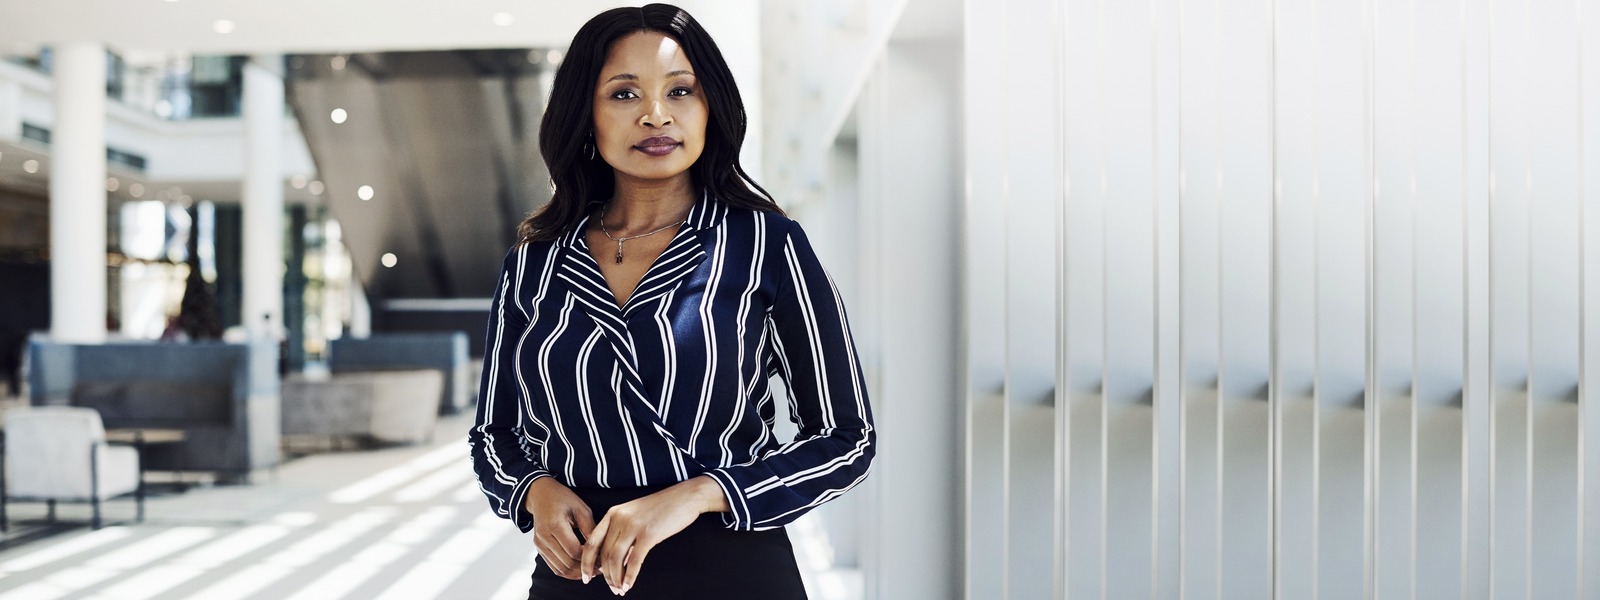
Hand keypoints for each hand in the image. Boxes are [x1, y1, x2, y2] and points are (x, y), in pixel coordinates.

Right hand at [525, 477, 596, 580]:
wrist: (541, 495)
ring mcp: (539, 544)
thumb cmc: (563, 499)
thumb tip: (601, 549)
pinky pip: (554, 567)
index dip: (590, 558)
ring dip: (577, 573)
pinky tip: (580, 569)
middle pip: (567, 563)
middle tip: (601, 568)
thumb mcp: (581, 508)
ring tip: (592, 570)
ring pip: (561, 569)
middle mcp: (544, 537)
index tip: (603, 559)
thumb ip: (590, 529)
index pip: (574, 551)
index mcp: (555, 525)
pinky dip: (568, 572)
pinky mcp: (539, 549)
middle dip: (585, 568)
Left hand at [581, 475, 729, 594]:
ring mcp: (634, 526)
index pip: (591, 542)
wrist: (685, 497)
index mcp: (613, 513)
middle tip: (611, 587)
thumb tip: (617, 561)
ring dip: (616, 579)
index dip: (587, 562)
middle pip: (604, 554)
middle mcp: (619, 519)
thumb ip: (623, 534)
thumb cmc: (662, 508)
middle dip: (605, 576)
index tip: (586, 577)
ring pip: (616, 559)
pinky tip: (629, 585)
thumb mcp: (635, 516)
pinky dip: (629, 577)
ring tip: (619, 589)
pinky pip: (634, 561)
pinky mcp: (649, 534)